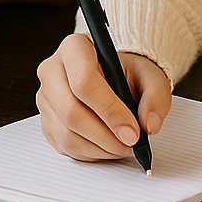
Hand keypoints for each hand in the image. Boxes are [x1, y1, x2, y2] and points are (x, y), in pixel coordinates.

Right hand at [36, 33, 172, 160]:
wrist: (113, 77)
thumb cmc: (126, 72)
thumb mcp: (150, 75)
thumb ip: (156, 96)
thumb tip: (150, 124)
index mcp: (74, 49)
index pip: (84, 82)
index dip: (110, 111)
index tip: (132, 131)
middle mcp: (52, 71)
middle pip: (72, 111)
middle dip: (106, 135)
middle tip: (130, 143)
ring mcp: (46, 98)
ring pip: (67, 133)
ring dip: (100, 148)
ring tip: (122, 145)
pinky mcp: (46, 121)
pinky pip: (64, 146)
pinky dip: (91, 153)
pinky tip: (107, 145)